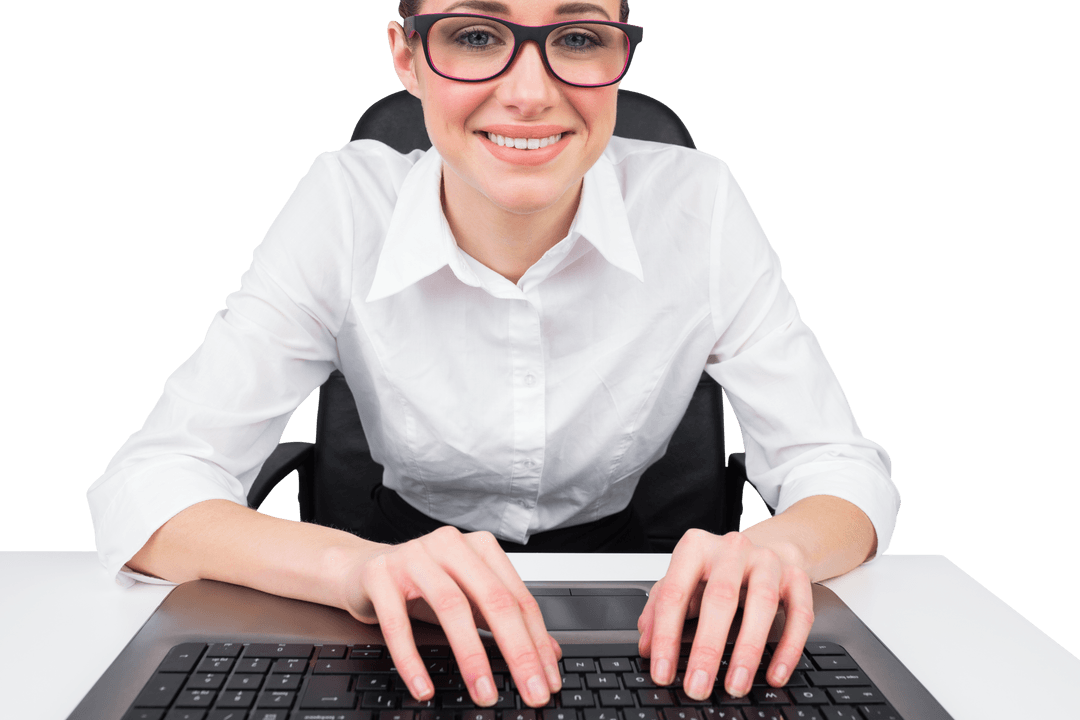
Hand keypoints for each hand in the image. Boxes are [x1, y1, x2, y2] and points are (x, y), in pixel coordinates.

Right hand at [341, 526, 562, 706]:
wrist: (361, 568)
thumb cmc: (421, 585)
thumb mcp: (468, 598)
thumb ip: (507, 620)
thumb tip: (549, 654)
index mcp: (479, 548)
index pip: (518, 598)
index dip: (537, 641)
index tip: (548, 678)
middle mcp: (450, 545)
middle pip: (493, 599)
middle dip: (517, 651)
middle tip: (530, 690)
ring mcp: (414, 556)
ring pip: (451, 607)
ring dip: (471, 657)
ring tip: (484, 693)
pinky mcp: (380, 574)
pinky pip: (397, 623)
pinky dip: (413, 660)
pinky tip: (424, 687)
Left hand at [636, 529, 813, 699]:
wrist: (765, 547)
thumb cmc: (716, 572)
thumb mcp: (683, 582)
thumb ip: (660, 611)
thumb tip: (647, 647)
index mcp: (696, 547)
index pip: (675, 594)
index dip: (666, 637)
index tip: (663, 672)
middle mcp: (732, 548)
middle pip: (720, 598)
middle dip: (707, 649)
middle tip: (697, 686)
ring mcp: (768, 560)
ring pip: (762, 604)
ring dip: (748, 650)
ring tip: (736, 686)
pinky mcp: (797, 577)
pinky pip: (799, 614)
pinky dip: (788, 648)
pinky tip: (774, 675)